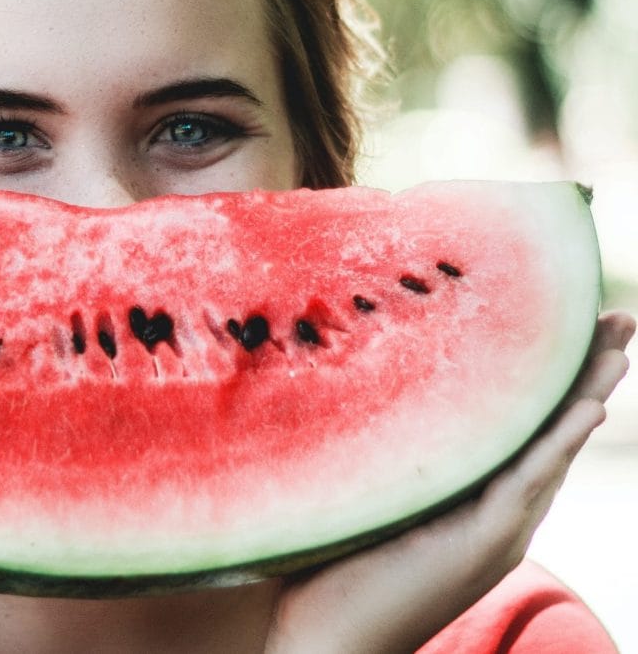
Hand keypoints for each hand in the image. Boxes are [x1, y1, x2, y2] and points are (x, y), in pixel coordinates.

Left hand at [265, 310, 634, 653]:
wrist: (330, 642)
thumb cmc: (332, 572)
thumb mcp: (368, 497)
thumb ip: (385, 455)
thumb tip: (355, 385)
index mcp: (473, 500)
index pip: (523, 427)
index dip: (549, 378)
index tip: (566, 322)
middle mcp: (498, 512)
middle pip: (551, 429)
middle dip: (585, 372)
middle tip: (616, 317)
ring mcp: (497, 530)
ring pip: (552, 449)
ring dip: (587, 392)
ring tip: (619, 341)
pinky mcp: (482, 544)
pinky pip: (528, 483)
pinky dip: (558, 443)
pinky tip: (588, 405)